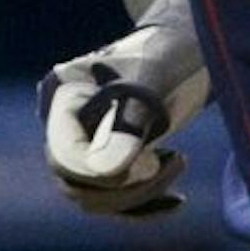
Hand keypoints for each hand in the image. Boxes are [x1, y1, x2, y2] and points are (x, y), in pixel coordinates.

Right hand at [37, 0, 211, 218]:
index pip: (64, 155)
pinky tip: (177, 199)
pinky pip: (114, 200)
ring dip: (138, 196)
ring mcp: (85, 144)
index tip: (152, 161)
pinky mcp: (109, 162)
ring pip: (94, 198)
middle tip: (175, 162)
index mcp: (63, 96)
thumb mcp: (151, 79)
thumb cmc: (167, 52)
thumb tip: (109, 170)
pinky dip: (144, 205)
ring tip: (179, 164)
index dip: (102, 171)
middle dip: (126, 187)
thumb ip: (128, 119)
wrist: (186, 45)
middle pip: (75, 183)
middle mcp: (66, 124)